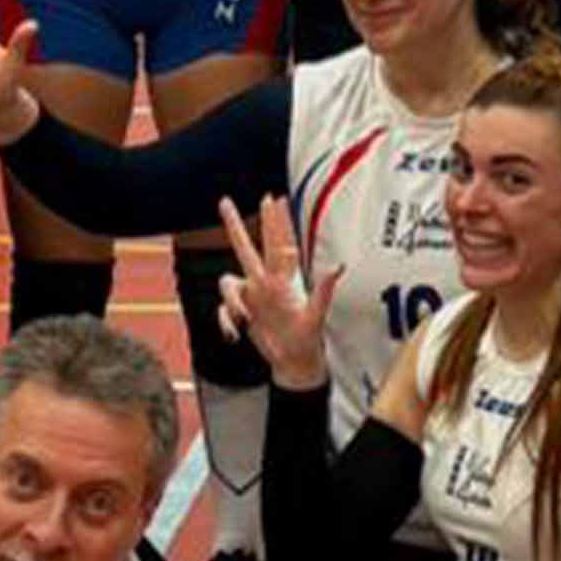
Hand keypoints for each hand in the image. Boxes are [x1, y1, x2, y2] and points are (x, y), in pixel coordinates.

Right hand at [210, 195, 340, 393]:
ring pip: (226, 281)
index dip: (276, 221)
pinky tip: (234, 333)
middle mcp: (264, 284)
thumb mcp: (316, 315)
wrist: (291, 362)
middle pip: (245, 248)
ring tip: (240, 318)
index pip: (277, 244)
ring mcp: (250, 297)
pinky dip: (225, 321)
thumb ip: (324, 290)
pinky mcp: (240, 313)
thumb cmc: (307, 338)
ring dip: (228, 299)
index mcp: (283, 280)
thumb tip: (338, 265)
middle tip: (225, 202)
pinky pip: (222, 309)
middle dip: (235, 225)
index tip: (274, 198)